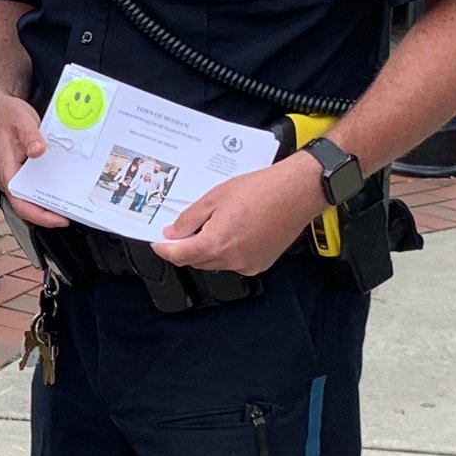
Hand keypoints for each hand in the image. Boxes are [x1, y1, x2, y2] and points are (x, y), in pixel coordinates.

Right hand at [0, 86, 67, 229]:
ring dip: (50, 202)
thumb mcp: (20, 121)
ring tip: (71, 204)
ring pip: (32, 196)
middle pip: (28, 205)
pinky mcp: (23, 168)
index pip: (20, 203)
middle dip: (49, 214)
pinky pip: (36, 184)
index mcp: (6, 170)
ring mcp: (17, 173)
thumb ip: (30, 136)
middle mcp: (10, 176)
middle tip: (72, 213)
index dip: (39, 215)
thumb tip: (39, 151)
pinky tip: (63, 185)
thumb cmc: (3, 114)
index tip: (58, 219)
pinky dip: (49, 187)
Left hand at [155, 153, 324, 274]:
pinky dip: (228, 251)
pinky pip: (235, 262)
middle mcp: (231, 260)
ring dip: (208, 249)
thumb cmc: (260, 190)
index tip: (158, 242)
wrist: (296, 192)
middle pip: (196, 261)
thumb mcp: (214, 198)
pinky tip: (235, 230)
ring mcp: (248, 265)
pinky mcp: (261, 264)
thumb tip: (172, 233)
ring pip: (215, 262)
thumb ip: (189, 219)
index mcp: (215, 244)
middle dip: (187, 246)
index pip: (178, 255)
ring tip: (215, 223)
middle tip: (185, 228)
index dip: (164, 249)